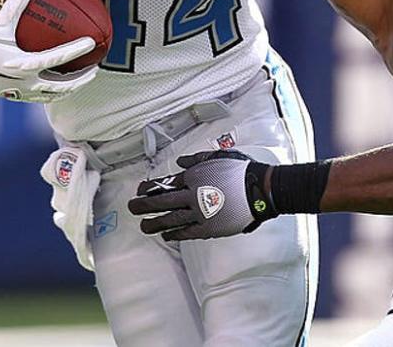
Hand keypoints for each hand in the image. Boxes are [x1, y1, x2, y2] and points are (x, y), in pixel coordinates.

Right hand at [0, 0, 97, 123]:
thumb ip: (12, 8)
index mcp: (22, 65)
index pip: (55, 59)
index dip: (75, 50)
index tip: (90, 42)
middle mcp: (25, 83)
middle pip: (61, 86)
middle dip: (81, 79)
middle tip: (95, 69)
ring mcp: (23, 93)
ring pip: (54, 95)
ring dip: (72, 88)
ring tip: (85, 78)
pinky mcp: (20, 97)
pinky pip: (44, 97)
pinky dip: (57, 91)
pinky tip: (65, 83)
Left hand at [128, 150, 277, 240]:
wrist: (260, 189)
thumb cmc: (242, 170)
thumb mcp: (218, 157)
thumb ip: (197, 159)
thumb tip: (180, 162)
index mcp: (194, 176)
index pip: (166, 183)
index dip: (150, 187)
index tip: (141, 190)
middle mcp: (193, 195)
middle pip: (162, 202)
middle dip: (144, 205)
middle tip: (132, 207)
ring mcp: (199, 213)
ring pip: (170, 219)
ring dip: (154, 223)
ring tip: (143, 226)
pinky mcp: (209, 228)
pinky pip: (187, 232)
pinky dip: (175, 234)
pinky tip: (166, 236)